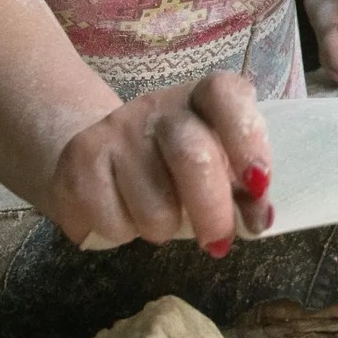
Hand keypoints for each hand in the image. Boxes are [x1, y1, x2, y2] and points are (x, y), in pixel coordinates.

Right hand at [45, 72, 272, 252]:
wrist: (103, 153)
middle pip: (191, 156)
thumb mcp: (218, 165)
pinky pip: (113, 222)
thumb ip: (244, 189)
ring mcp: (114, 130)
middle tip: (218, 242)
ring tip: (159, 218)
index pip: (225, 96)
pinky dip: (125, 234)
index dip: (246, 138)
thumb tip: (260, 219)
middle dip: (212, 211)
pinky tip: (124, 215)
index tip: (258, 184)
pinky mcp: (78, 161)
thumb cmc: (177, 165)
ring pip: (153, 205)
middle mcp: (159, 106)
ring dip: (164, 229)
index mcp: (204, 98)